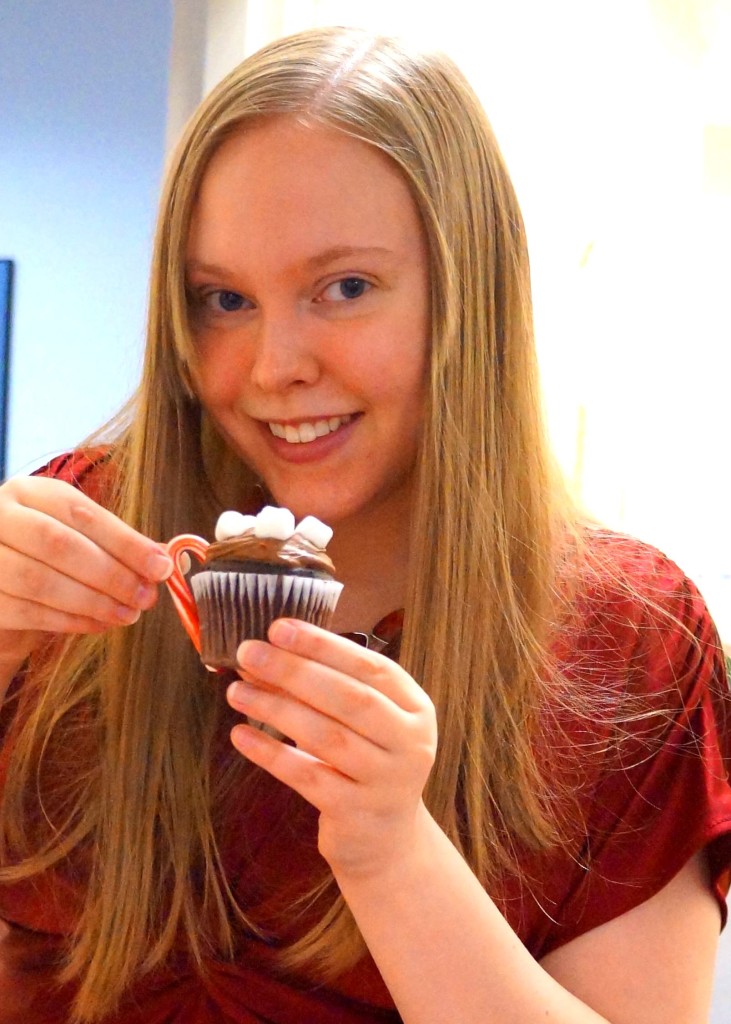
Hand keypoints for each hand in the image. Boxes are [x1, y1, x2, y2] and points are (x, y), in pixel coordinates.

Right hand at [0, 476, 173, 665]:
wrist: (2, 586)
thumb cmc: (47, 556)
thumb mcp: (80, 537)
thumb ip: (117, 543)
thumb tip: (166, 559)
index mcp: (30, 492)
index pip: (81, 512)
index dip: (125, 541)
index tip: (161, 566)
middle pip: (59, 544)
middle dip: (111, 574)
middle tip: (146, 596)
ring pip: (40, 581)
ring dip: (93, 602)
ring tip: (128, 614)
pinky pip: (27, 612)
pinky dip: (70, 621)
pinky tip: (99, 624)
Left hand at [227, 618, 437, 879]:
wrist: (386, 842)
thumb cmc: (368, 763)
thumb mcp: (366, 722)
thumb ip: (328, 687)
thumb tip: (266, 653)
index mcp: (416, 708)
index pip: (370, 667)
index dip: (324, 645)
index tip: (279, 628)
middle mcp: (410, 743)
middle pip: (348, 698)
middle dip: (294, 671)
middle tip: (249, 652)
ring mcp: (386, 781)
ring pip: (325, 736)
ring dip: (275, 707)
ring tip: (236, 689)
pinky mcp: (356, 813)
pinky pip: (306, 776)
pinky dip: (270, 752)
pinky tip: (241, 735)